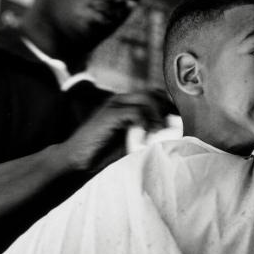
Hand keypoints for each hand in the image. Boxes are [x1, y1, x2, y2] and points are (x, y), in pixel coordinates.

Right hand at [55, 90, 172, 172]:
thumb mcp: (130, 139)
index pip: (155, 93)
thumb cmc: (103, 152)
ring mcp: (113, 106)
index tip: (176, 124)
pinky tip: (145, 140)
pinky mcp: (109, 115)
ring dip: (157, 117)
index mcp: (126, 103)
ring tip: (158, 135)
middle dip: (166, 110)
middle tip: (170, 129)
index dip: (168, 106)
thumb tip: (172, 130)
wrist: (76, 159)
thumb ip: (147, 131)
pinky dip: (145, 125)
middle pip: (154, 93)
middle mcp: (120, 100)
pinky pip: (136, 112)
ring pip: (147, 100)